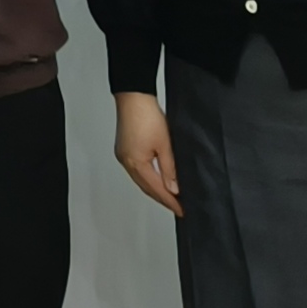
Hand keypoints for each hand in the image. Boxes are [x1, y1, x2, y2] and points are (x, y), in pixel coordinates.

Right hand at [114, 90, 180, 215]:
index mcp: (135, 163)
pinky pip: (137, 171)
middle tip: (178, 208)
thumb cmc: (147, 115)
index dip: (171, 202)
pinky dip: (148, 179)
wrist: (134, 97)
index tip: (182, 211)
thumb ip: (170, 169)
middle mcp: (126, 161)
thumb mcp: (165, 145)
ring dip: (155, 189)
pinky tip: (157, 180)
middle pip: (146, 187)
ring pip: (141, 180)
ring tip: (171, 197)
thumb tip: (174, 189)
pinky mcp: (124, 149)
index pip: (156, 189)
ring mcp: (123, 155)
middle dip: (163, 199)